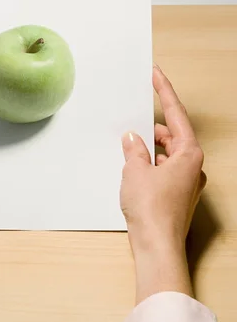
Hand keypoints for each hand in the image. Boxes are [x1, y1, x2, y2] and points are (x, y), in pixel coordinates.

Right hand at [121, 65, 205, 302]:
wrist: (157, 248)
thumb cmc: (152, 210)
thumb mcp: (135, 171)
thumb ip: (134, 150)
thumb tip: (132, 140)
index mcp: (189, 154)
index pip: (175, 114)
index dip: (164, 91)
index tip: (156, 74)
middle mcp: (193, 166)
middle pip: (173, 134)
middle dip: (152, 126)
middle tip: (133, 116)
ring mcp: (187, 182)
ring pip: (168, 154)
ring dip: (150, 147)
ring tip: (129, 144)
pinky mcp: (178, 196)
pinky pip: (165, 169)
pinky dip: (151, 163)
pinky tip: (134, 166)